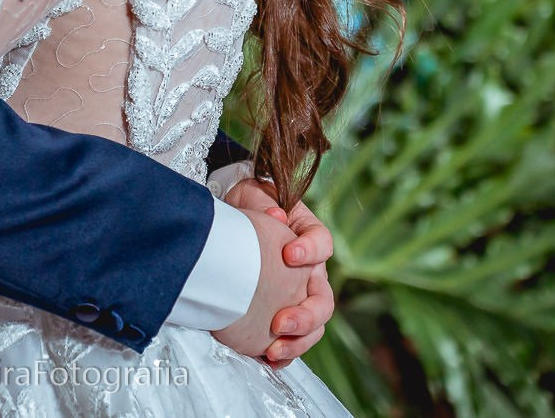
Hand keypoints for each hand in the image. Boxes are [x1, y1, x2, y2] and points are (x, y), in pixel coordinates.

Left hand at [210, 207, 309, 358]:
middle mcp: (309, 271)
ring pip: (314, 327)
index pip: (322, 243)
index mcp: (307, 237)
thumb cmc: (248, 205)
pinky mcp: (279, 313)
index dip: (311, 251)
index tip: (289, 254)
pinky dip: (284, 352)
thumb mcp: (254, 197)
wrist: (231, 221)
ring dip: (297, 341)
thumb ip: (264, 205)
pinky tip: (268, 357)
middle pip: (323, 299)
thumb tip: (274, 216)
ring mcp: (297, 294)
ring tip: (274, 348)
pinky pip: (292, 340)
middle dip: (305, 316)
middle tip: (281, 321)